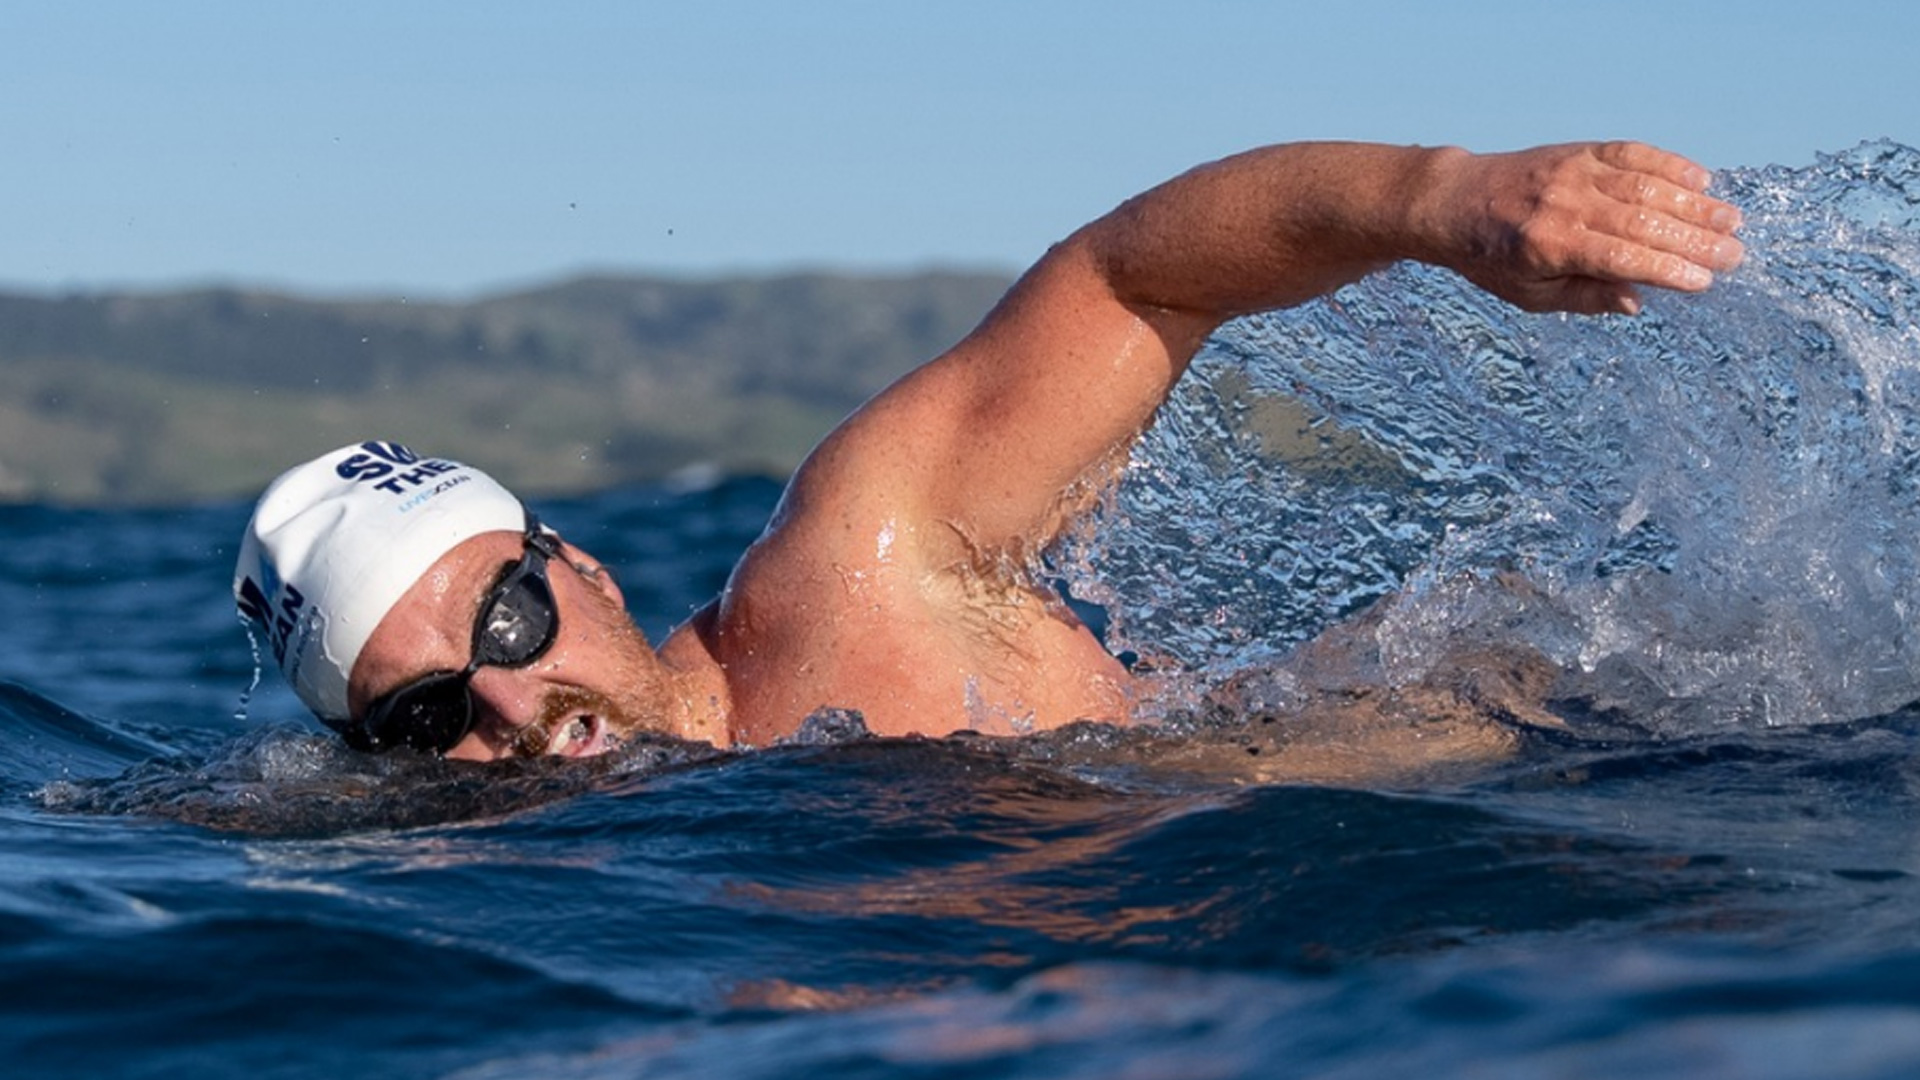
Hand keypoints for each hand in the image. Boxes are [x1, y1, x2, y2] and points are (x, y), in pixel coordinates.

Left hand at [1429, 141, 1744, 314]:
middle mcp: (1565, 205)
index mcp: (1550, 246)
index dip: (1667, 270)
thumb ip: (1585, 297)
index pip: (1622, 258)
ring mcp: (1573, 172)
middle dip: (1694, 240)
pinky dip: (1670, 164)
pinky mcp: (1578, 151)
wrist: (1454, 202)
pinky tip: (1701, 180)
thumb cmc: (1492, 258)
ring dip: (1694, 203)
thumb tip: (1639, 302)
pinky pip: (1632, 153)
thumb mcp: (1529, 294)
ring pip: (1645, 185)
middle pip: (1643, 221)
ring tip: (1731, 222)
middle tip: (1735, 255)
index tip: (1705, 281)